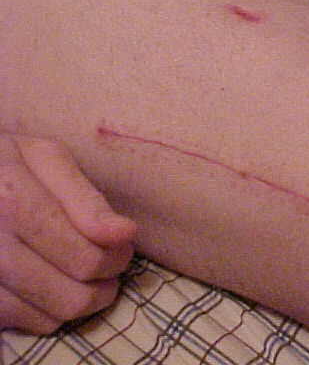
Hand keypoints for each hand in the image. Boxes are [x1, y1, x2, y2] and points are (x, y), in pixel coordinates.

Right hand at [0, 134, 136, 333]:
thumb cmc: (6, 162)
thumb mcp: (46, 158)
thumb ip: (86, 198)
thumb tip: (125, 233)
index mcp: (12, 201)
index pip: (83, 256)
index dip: (115, 258)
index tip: (124, 246)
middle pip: (70, 293)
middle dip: (104, 283)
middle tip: (112, 264)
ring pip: (51, 315)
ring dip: (82, 301)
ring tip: (89, 276)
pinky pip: (25, 323)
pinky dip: (50, 311)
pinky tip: (55, 284)